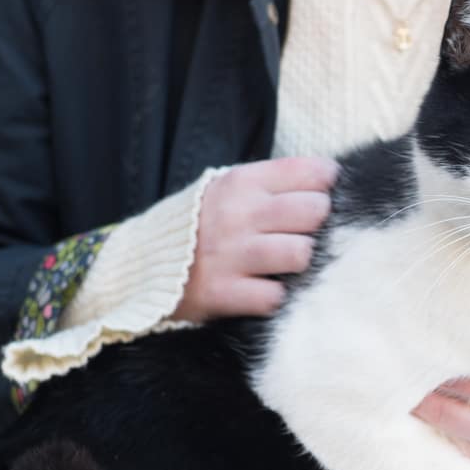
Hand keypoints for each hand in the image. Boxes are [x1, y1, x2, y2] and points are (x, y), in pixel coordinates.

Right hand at [174, 157, 337, 320]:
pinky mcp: (222, 293)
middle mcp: (237, 215)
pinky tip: (263, 287)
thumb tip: (328, 180)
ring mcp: (230, 255)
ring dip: (298, 259)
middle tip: (302, 231)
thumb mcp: (226, 189)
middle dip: (317, 222)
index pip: (311, 173)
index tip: (322, 192)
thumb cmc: (200, 224)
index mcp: (241, 182)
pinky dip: (273, 295)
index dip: (326, 184)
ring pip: (300, 253)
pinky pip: (273, 296)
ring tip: (284, 262)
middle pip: (314, 211)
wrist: (141, 264)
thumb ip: (271, 183)